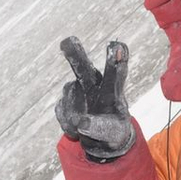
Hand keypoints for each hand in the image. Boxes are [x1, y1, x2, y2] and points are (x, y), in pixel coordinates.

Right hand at [55, 36, 135, 161]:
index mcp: (112, 89)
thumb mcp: (113, 133)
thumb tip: (81, 123)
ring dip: (74, 115)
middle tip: (67, 41)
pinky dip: (68, 124)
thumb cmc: (113, 130)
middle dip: (75, 55)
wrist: (101, 138)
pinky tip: (78, 128)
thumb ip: (100, 128)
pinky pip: (62, 112)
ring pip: (69, 99)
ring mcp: (76, 91)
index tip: (118, 46)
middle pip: (84, 68)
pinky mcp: (64, 101)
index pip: (115, 73)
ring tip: (86, 126)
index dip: (117, 60)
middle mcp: (93, 84)